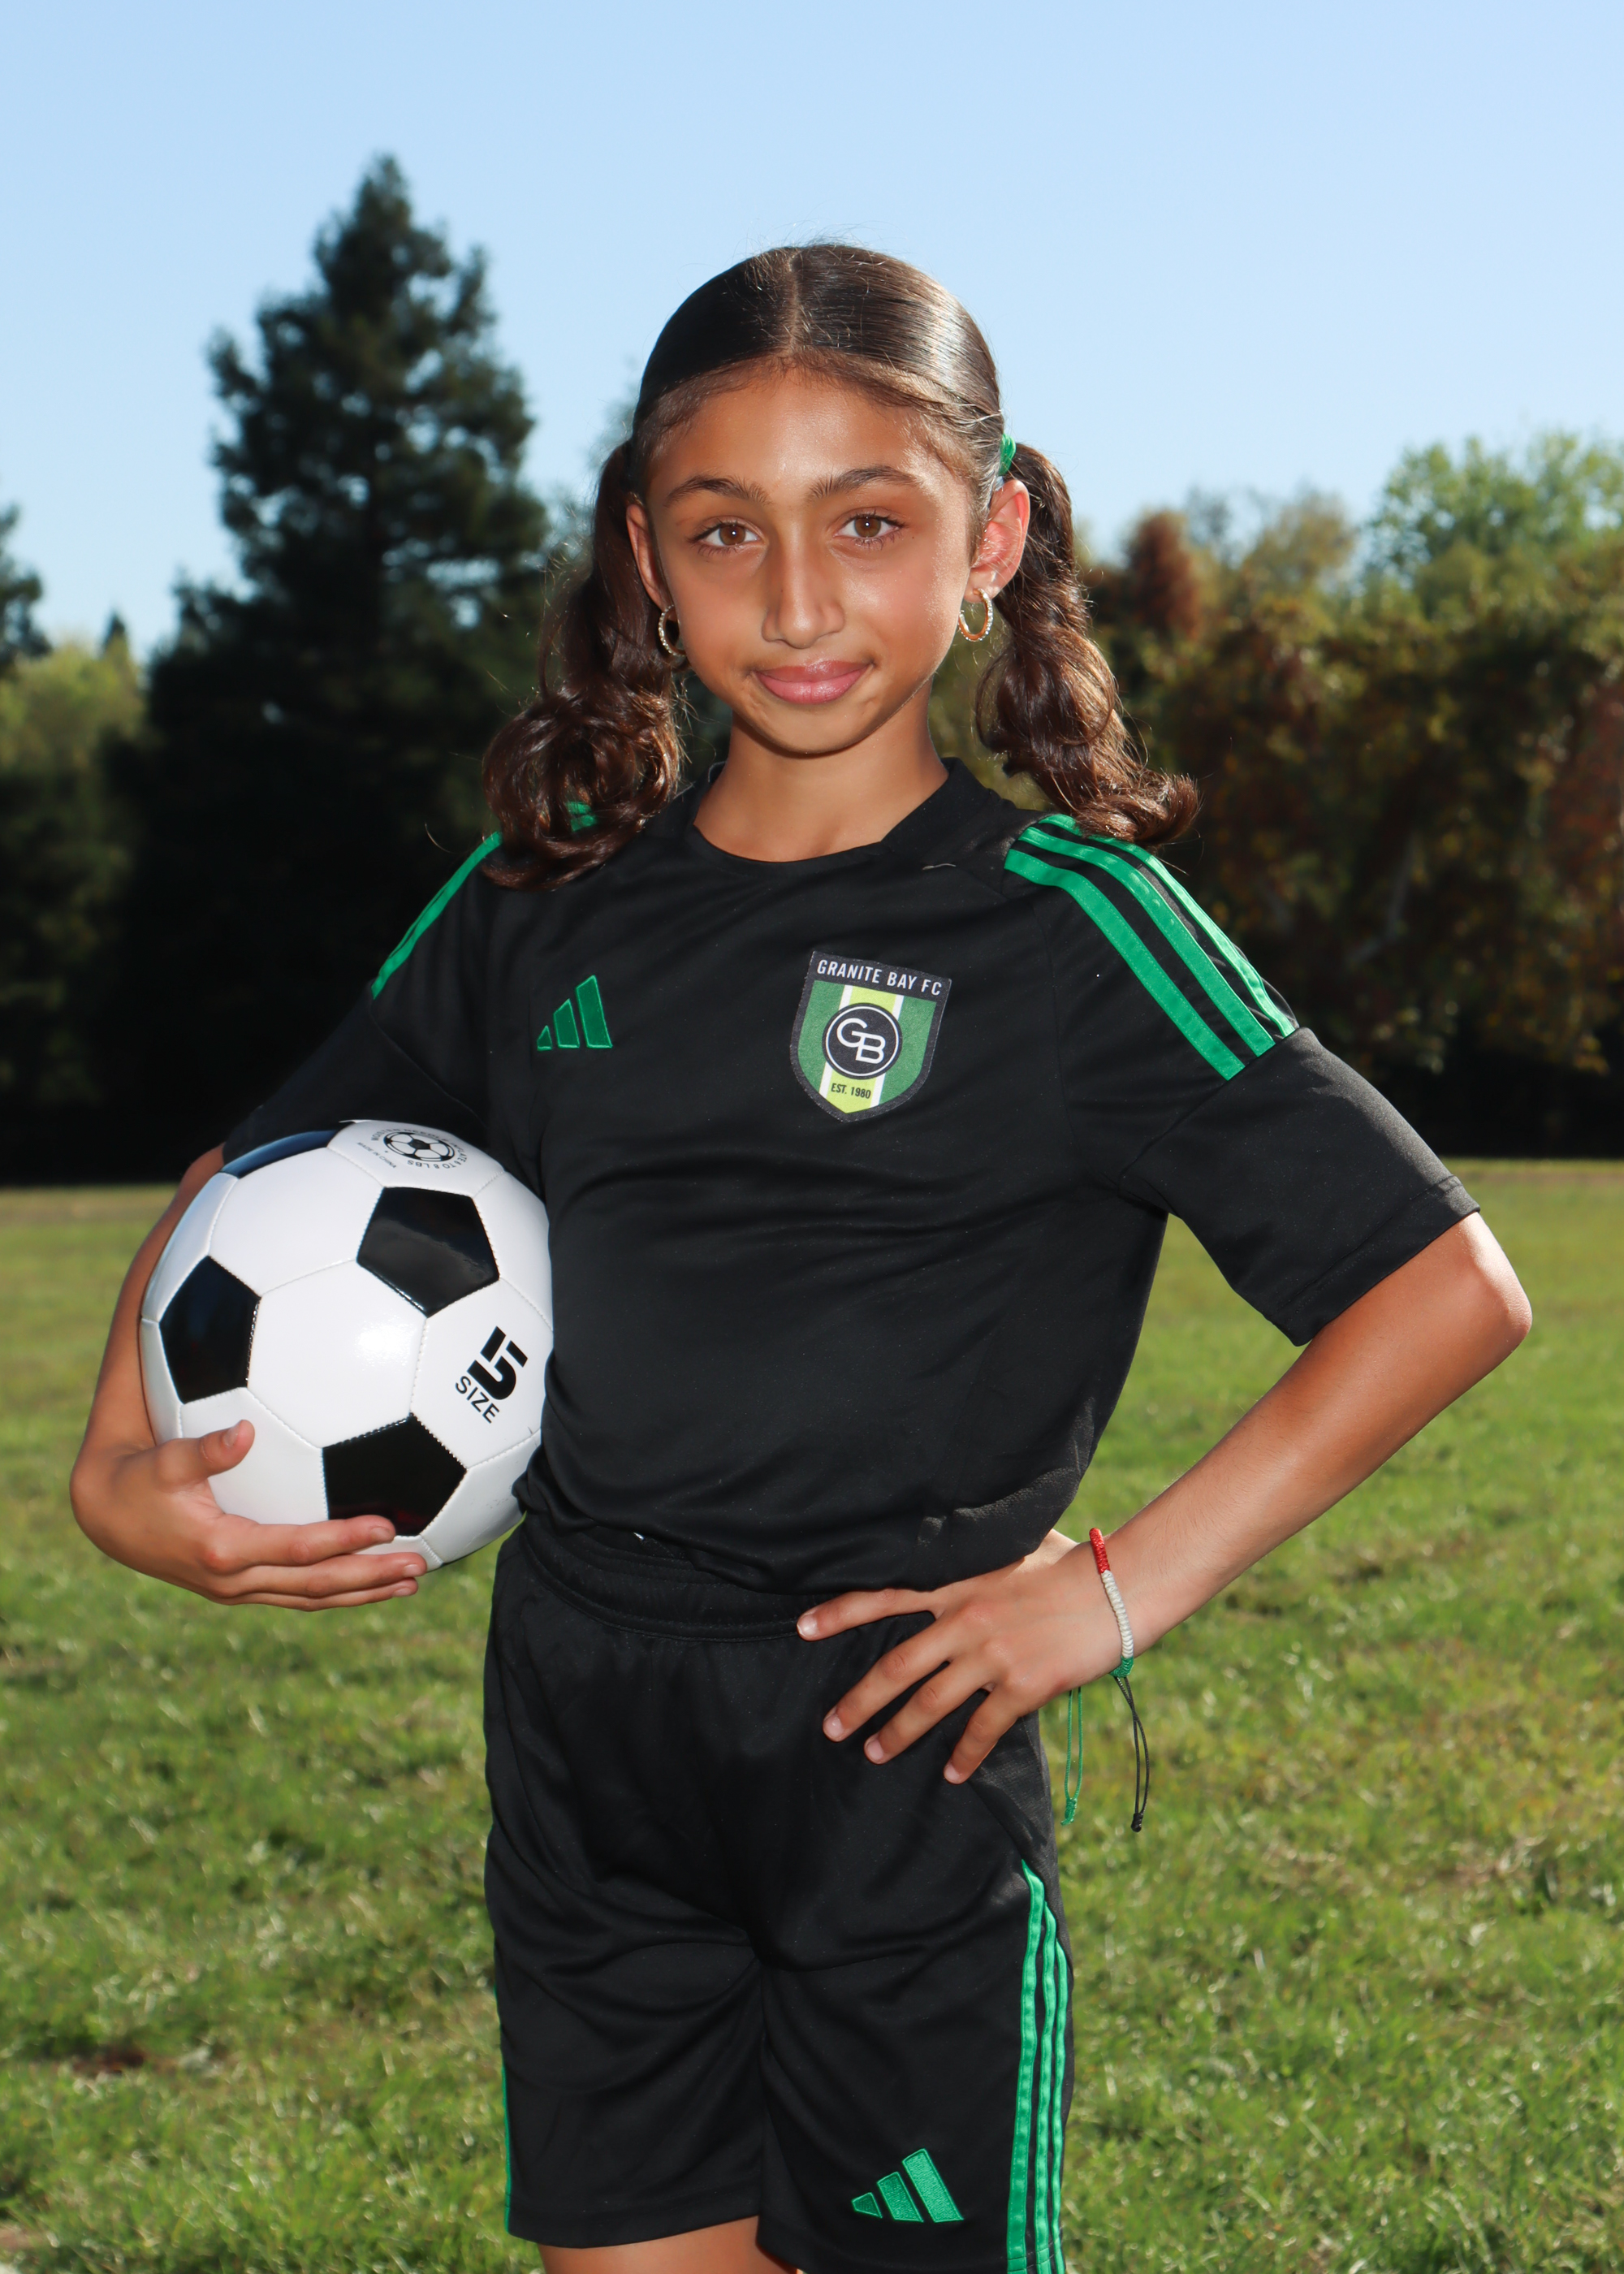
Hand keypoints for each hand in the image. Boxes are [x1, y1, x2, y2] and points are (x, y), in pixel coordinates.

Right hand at [71, 1417, 427, 1609]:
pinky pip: (296, 1595)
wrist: (108, 1516)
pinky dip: (337, 1591)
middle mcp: (234, 1580)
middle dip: (371, 1578)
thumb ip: (206, 1449)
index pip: (299, 1549)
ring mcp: (237, 1590)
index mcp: (223, 1549)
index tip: (387, 1526)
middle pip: (317, 1585)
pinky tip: (370, 1581)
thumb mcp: (166, 1460)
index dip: (345, 1540)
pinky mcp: (239, 1588)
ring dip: (363, 1592)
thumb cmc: (141, 1478)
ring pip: (311, 1599)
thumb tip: (245, 1431)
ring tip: (410, 1584)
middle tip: (420, 1567)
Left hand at [797, 1529, 1121, 1782]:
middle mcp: (964, 1620)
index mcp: (957, 1583)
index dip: (840, 1613)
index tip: (802, 1629)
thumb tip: (964, 1547)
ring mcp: (992, 1656)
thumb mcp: (1013, 1546)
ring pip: (930, 1704)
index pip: (884, 1595)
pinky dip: (964, 1755)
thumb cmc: (1071, 1561)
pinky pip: (983, 1729)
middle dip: (858, 1702)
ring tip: (876, 1754)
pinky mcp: (1023, 1686)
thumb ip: (979, 1556)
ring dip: (899, 1734)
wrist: (1117, 1587)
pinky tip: (951, 1774)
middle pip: (895, 1667)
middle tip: (831, 1728)